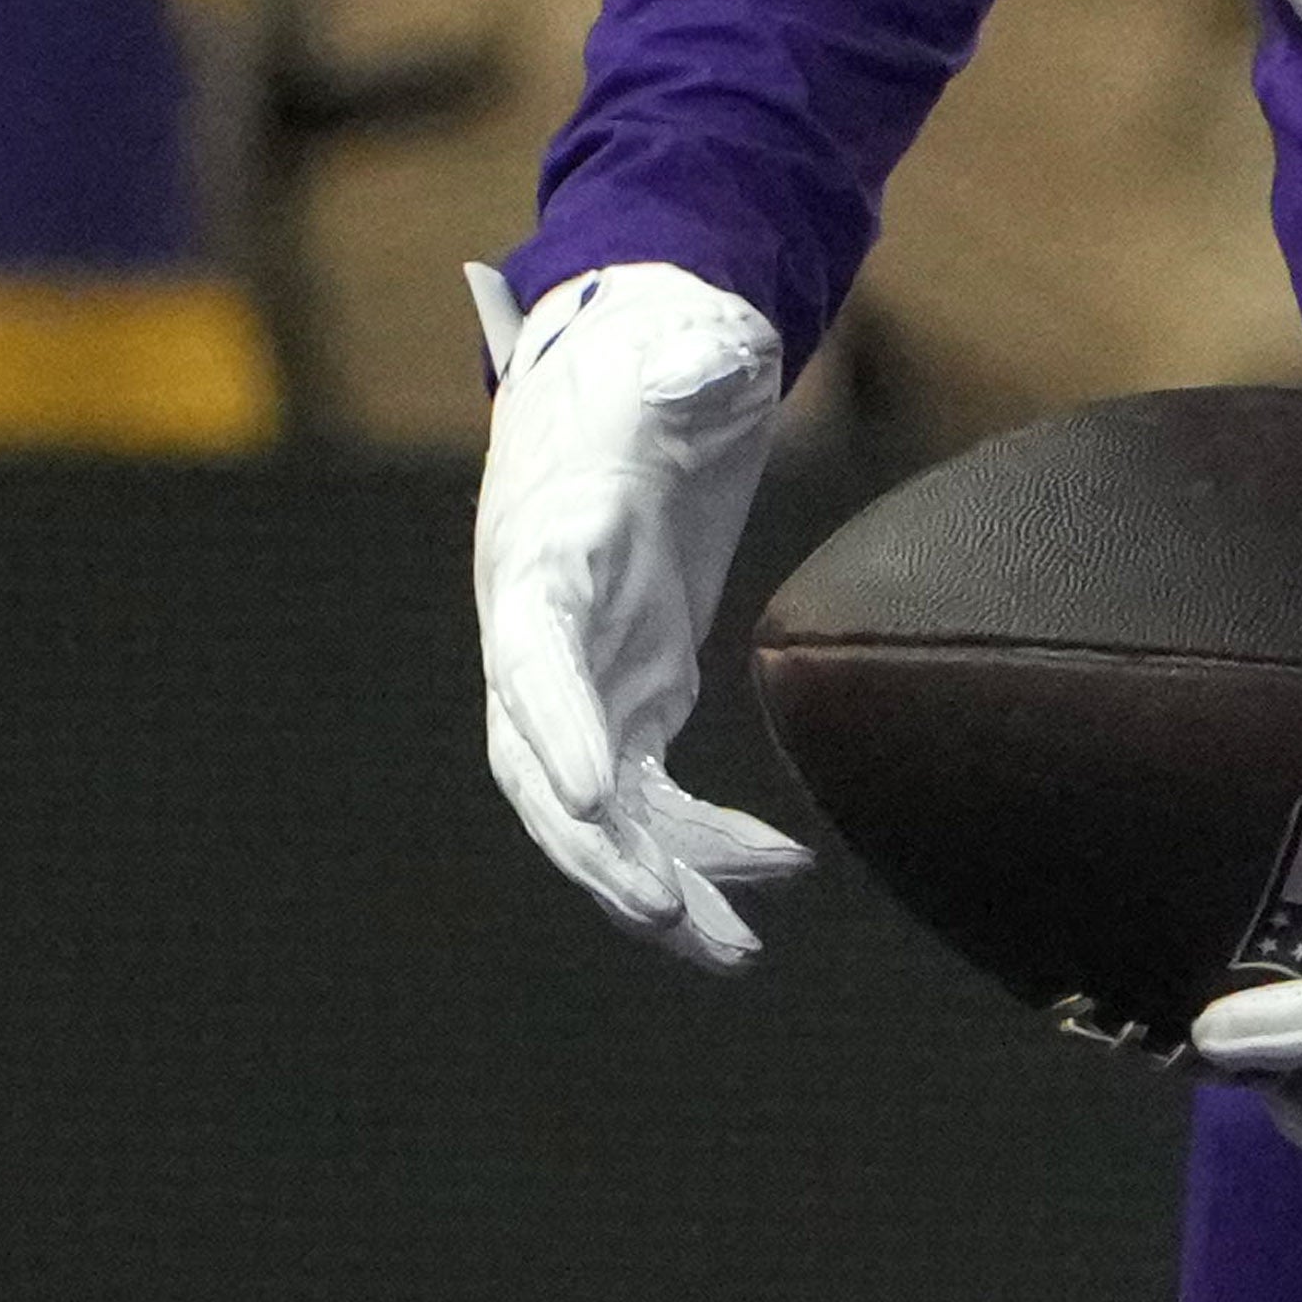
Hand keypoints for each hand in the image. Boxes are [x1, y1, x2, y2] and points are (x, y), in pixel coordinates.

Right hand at [467, 257, 810, 965]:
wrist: (638, 374)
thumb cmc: (657, 358)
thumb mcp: (678, 346)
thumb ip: (687, 364)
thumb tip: (703, 360)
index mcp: (543, 552)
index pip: (530, 650)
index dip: (551, 724)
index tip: (585, 794)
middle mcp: (541, 632)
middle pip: (541, 765)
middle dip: (598, 847)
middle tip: (672, 914)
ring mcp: (580, 675)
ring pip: (596, 809)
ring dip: (655, 882)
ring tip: (732, 955)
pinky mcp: (628, 694)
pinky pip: (650, 794)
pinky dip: (699, 844)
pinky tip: (772, 878)